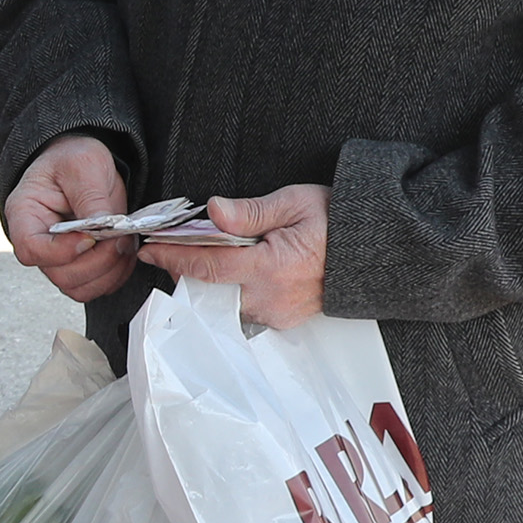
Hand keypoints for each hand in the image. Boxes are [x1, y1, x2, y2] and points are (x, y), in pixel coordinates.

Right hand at [1, 132, 139, 301]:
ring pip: (78, 287)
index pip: (31, 249)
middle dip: (97, 262)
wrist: (83, 165)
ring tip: (123, 243)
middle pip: (59, 274)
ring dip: (109, 271)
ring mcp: (57, 258)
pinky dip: (116, 275)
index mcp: (25, 214)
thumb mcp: (84, 164)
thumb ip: (91, 198)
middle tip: (117, 238)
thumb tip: (103, 229)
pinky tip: (123, 251)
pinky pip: (95, 286)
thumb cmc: (72, 159)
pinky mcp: (78, 264)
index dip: (62, 251)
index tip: (89, 237)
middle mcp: (37, 242)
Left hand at [153, 183, 330, 327]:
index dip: (173, 258)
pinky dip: (231, 293)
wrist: (373, 250)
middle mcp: (271, 297)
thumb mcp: (294, 203)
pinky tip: (234, 274)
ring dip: (209, 283)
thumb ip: (250, 212)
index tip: (149, 249)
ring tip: (206, 257)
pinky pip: (244, 310)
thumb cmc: (336, 222)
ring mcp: (277, 312)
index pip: (207, 266)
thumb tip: (214, 211)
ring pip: (224, 304)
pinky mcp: (283, 320)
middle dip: (186, 271)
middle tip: (172, 249)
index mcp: (272, 266)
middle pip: (210, 290)